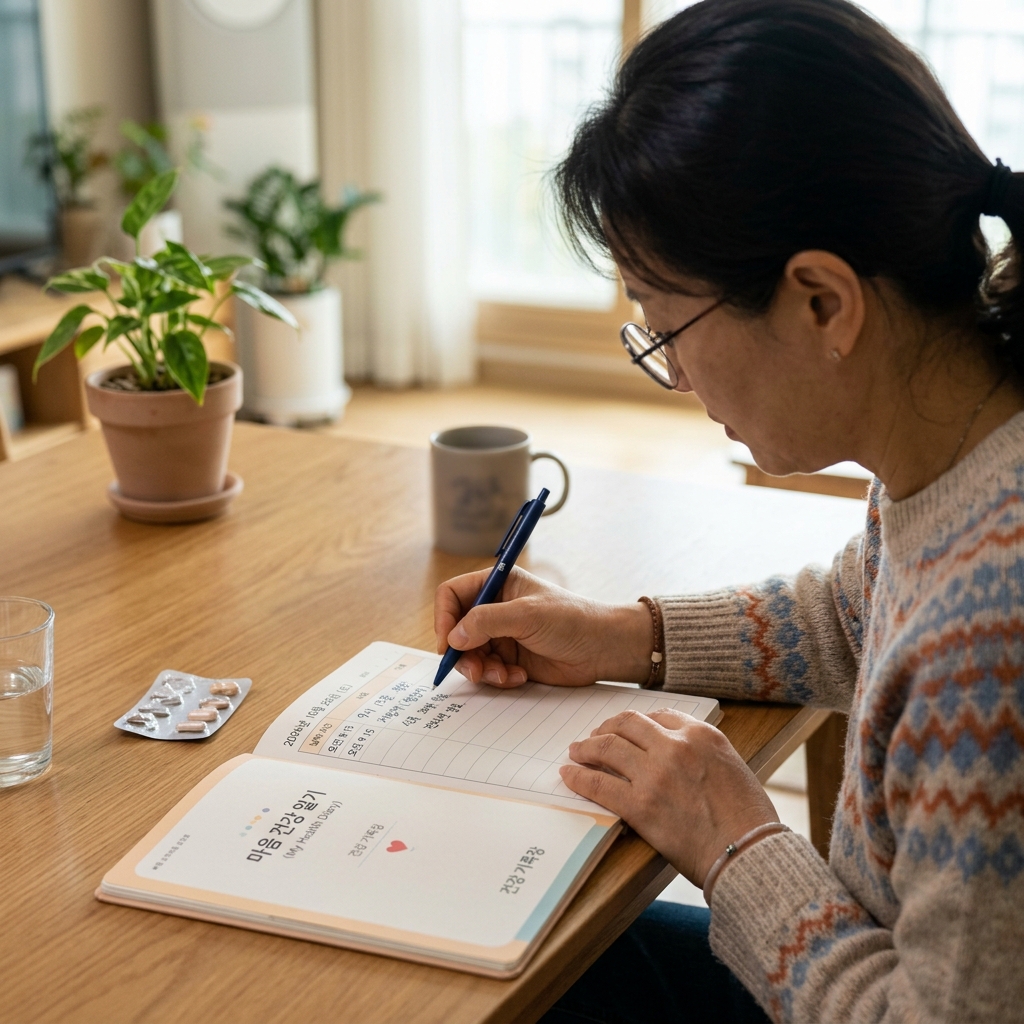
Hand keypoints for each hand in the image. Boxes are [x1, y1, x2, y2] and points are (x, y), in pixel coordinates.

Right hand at [434, 567, 652, 686]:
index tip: (448, 643)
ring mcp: (502, 635)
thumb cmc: (572, 620)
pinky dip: (497, 677)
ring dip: (481, 669)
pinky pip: (487, 671)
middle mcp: (495, 608)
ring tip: (502, 676)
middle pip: (456, 630)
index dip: (444, 618)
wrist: (603, 649)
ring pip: (469, 654)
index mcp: (497, 584)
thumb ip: (487, 622)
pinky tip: (519, 676)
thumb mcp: (527, 615)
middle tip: (474, 670)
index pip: (453, 594)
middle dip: (462, 652)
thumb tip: (453, 637)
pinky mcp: (510, 658)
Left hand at [560, 708, 778, 886]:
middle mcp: (677, 747)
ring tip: (576, 751)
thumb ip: (704, 754)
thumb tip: (675, 755)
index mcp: (703, 735)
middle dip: (608, 727)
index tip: (627, 729)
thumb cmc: (748, 821)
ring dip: (587, 747)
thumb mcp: (734, 768)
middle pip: (629, 724)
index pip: (660, 716)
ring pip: (608, 747)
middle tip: (595, 735)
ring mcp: (656, 774)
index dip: (638, 723)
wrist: (749, 856)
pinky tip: (569, 775)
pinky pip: (599, 784)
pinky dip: (579, 777)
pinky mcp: (640, 805)